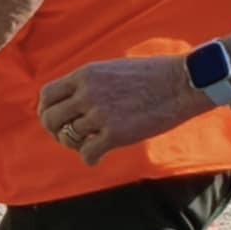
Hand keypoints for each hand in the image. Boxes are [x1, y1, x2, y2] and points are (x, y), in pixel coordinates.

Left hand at [38, 57, 204, 165]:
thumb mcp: (112, 70)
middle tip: (69, 137)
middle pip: (51, 119)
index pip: (47, 95)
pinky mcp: (115, 134)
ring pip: (69, 137)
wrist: (183, 83)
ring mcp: (100, 114)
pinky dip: (90, 159)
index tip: (55, 119)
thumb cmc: (153, 75)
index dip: (47, 110)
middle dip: (56, 131)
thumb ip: (90, 84)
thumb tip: (72, 101)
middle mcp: (87, 93)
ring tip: (89, 145)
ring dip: (76, 145)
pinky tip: (97, 158)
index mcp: (85, 75)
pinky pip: (87, 153)